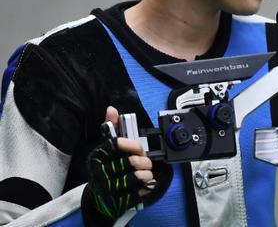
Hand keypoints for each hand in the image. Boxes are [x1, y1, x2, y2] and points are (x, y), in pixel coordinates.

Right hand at [81, 106, 154, 223]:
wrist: (99, 198)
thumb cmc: (106, 168)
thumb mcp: (106, 148)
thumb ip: (112, 128)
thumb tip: (112, 109)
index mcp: (97, 157)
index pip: (117, 144)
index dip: (133, 144)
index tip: (140, 147)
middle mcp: (99, 172)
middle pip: (131, 161)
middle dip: (144, 161)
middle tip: (146, 162)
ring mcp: (108, 189)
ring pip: (137, 177)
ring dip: (147, 174)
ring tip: (146, 173)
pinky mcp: (117, 202)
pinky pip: (140, 192)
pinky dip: (148, 187)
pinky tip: (147, 184)